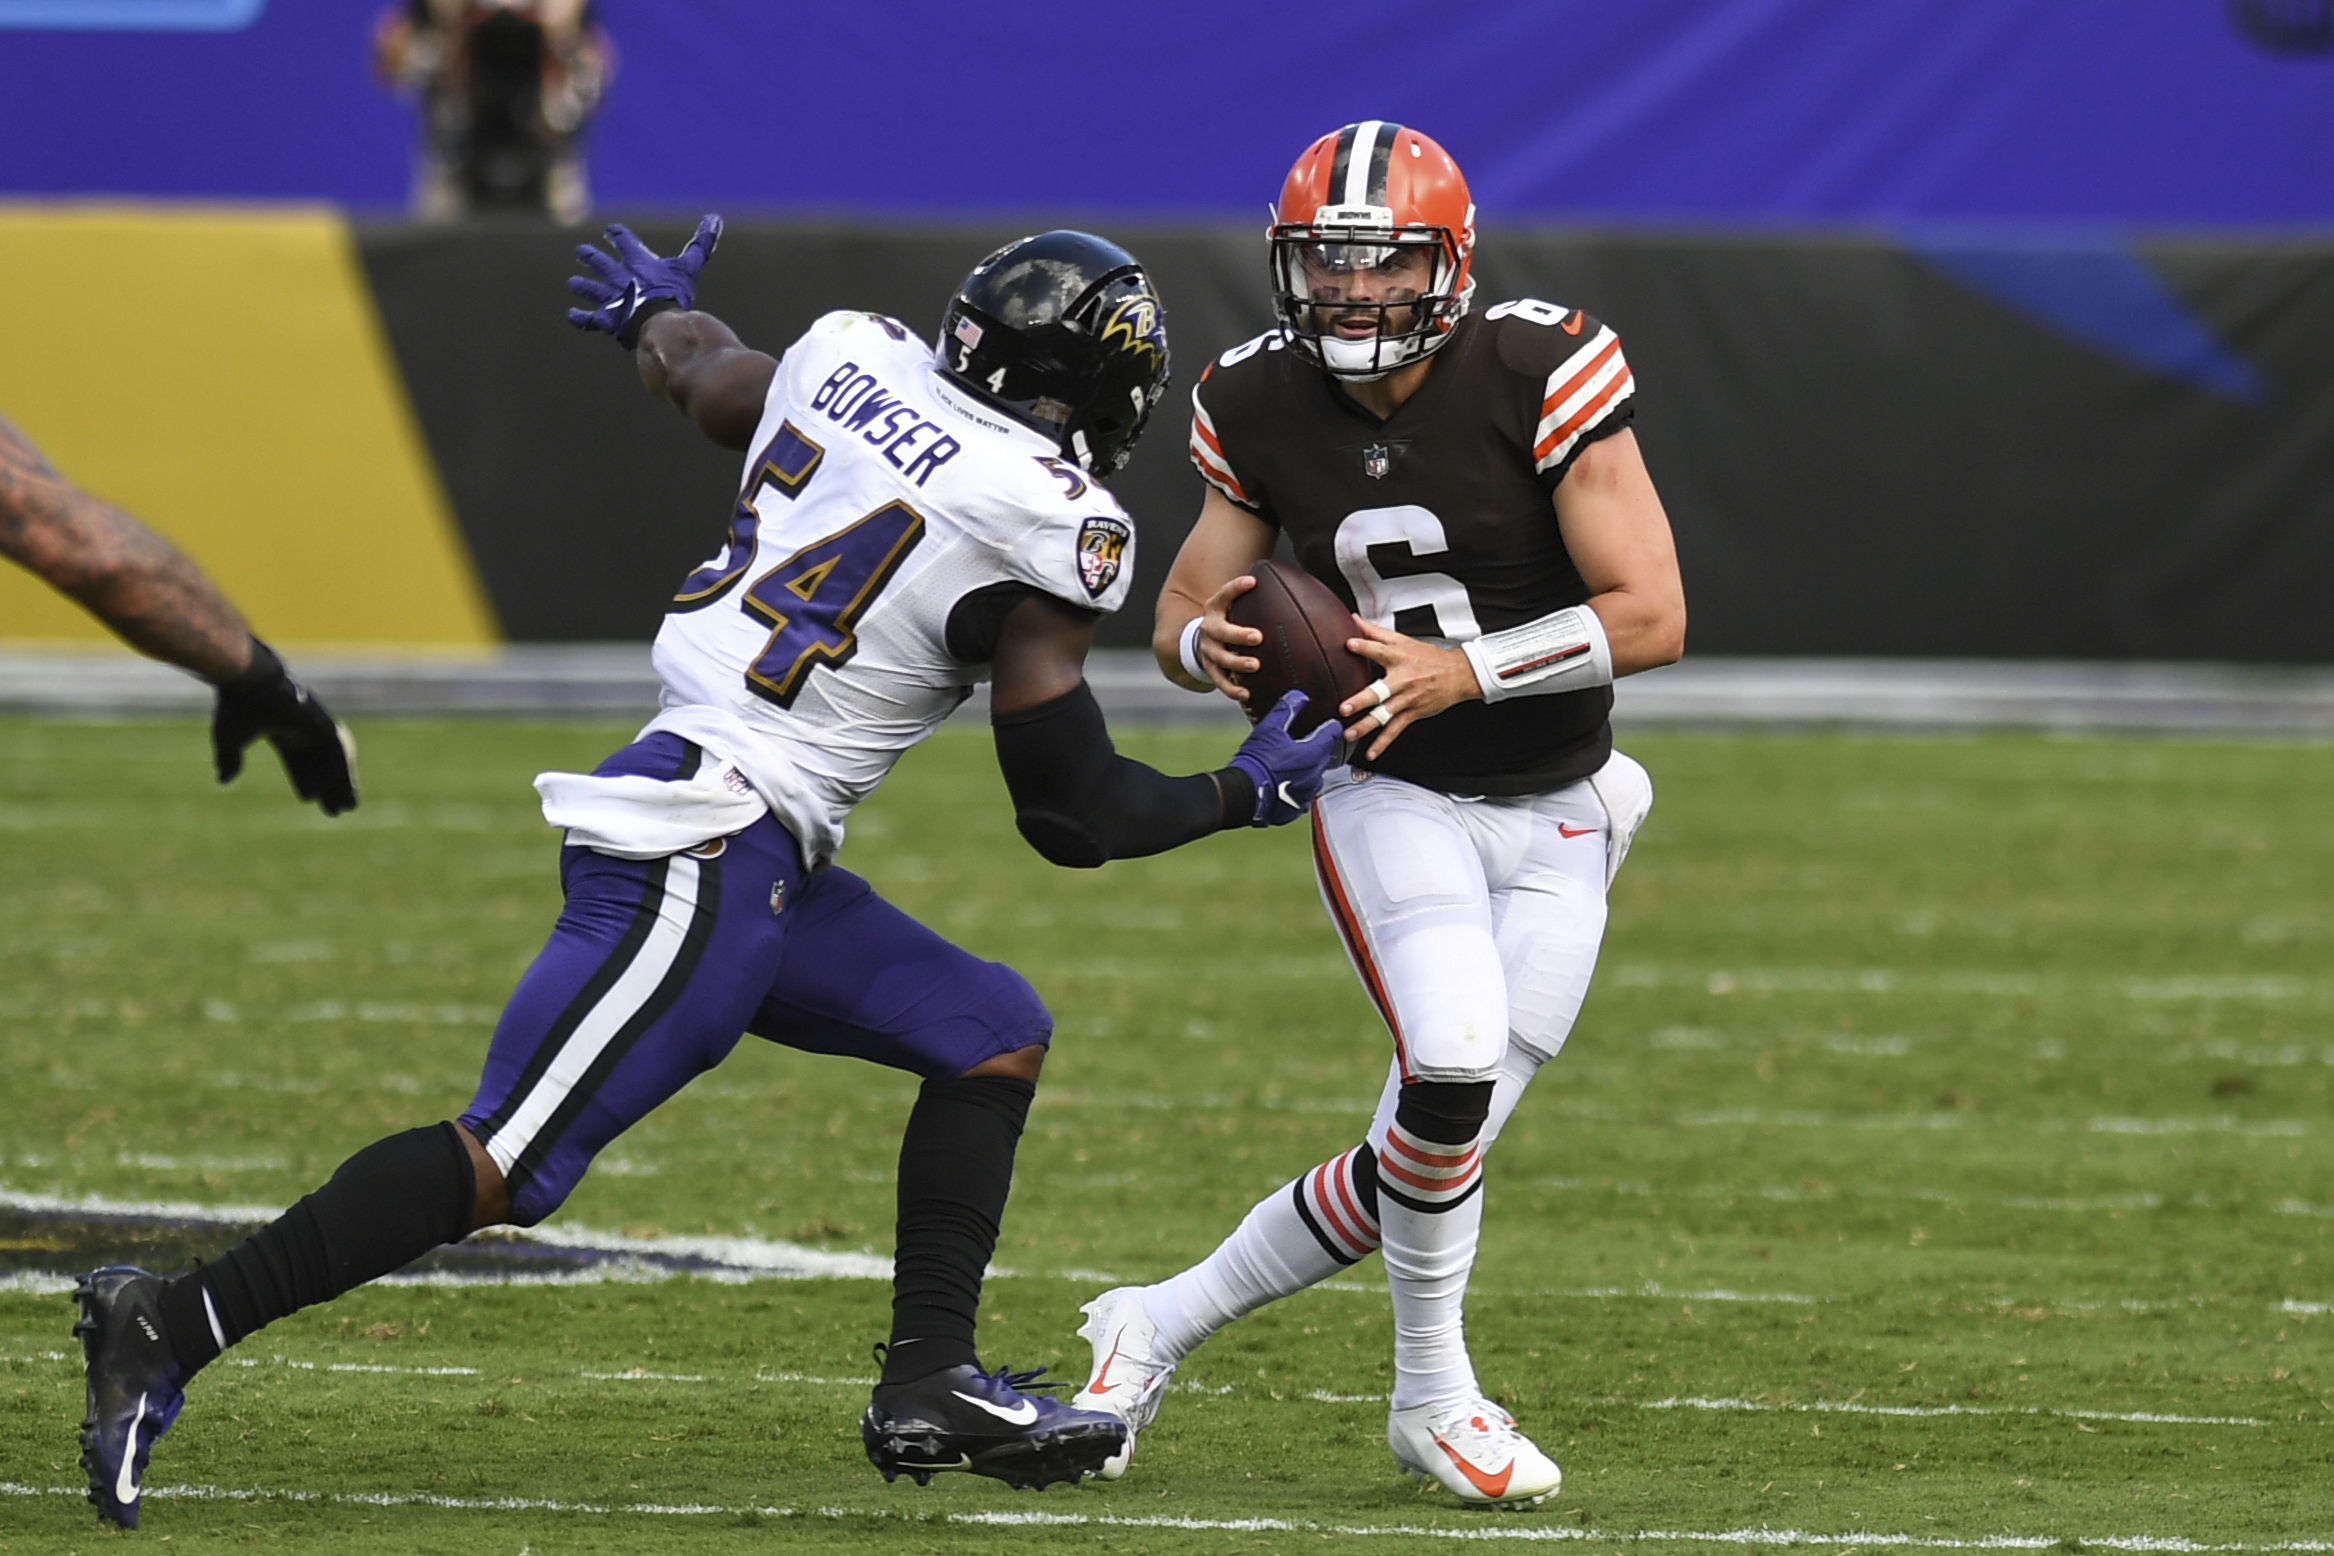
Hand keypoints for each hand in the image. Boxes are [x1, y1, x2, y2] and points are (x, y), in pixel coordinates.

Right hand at [212, 641, 358, 814]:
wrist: (249, 681)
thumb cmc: (236, 707)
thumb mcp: (229, 739)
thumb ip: (229, 760)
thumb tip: (224, 780)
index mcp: (280, 731)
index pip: (296, 760)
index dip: (303, 779)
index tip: (309, 799)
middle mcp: (301, 728)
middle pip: (319, 764)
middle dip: (327, 787)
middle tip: (335, 811)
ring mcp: (315, 725)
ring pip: (333, 761)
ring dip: (341, 783)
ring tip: (348, 807)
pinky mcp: (324, 723)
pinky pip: (339, 753)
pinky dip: (345, 771)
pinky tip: (351, 789)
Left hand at [566, 214, 723, 347]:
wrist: (657, 319)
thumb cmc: (674, 293)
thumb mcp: (689, 266)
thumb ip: (700, 244)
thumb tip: (715, 218)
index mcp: (637, 261)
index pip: (623, 241)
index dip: (617, 235)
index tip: (611, 231)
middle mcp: (618, 276)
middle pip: (600, 262)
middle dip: (590, 257)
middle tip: (581, 251)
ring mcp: (609, 298)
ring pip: (591, 289)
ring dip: (582, 286)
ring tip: (573, 283)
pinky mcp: (606, 319)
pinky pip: (588, 319)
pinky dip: (580, 318)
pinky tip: (571, 316)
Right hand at [1193, 574, 1264, 701]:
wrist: (1203, 639)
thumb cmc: (1229, 619)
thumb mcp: (1234, 604)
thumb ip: (1256, 598)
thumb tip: (1296, 590)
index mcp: (1215, 608)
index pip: (1224, 594)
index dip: (1236, 588)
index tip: (1252, 581)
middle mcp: (1209, 628)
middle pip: (1221, 631)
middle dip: (1239, 634)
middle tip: (1258, 637)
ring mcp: (1208, 650)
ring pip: (1220, 658)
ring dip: (1237, 663)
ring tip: (1255, 666)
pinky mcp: (1210, 669)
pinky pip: (1220, 681)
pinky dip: (1232, 689)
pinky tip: (1246, 693)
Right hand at [1227, 690, 1343, 825]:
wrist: (1242, 794)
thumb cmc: (1256, 761)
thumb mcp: (1269, 729)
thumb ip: (1286, 710)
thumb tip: (1299, 696)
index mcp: (1312, 753)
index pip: (1331, 735)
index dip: (1330, 727)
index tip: (1331, 724)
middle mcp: (1314, 774)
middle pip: (1324, 757)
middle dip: (1319, 749)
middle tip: (1309, 743)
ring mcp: (1306, 793)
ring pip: (1314, 778)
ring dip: (1308, 770)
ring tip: (1294, 765)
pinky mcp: (1296, 808)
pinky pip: (1303, 795)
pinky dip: (1298, 788)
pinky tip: (1285, 784)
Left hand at [1338, 616, 1483, 760]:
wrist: (1458, 675)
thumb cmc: (1428, 658)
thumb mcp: (1403, 640)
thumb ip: (1375, 632)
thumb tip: (1354, 620)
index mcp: (1399, 658)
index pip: (1379, 650)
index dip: (1364, 646)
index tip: (1349, 644)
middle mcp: (1402, 680)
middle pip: (1380, 691)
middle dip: (1362, 700)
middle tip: (1345, 708)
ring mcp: (1407, 699)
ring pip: (1385, 714)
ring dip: (1366, 726)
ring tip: (1350, 733)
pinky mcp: (1412, 713)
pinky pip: (1396, 730)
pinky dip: (1383, 743)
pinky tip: (1371, 752)